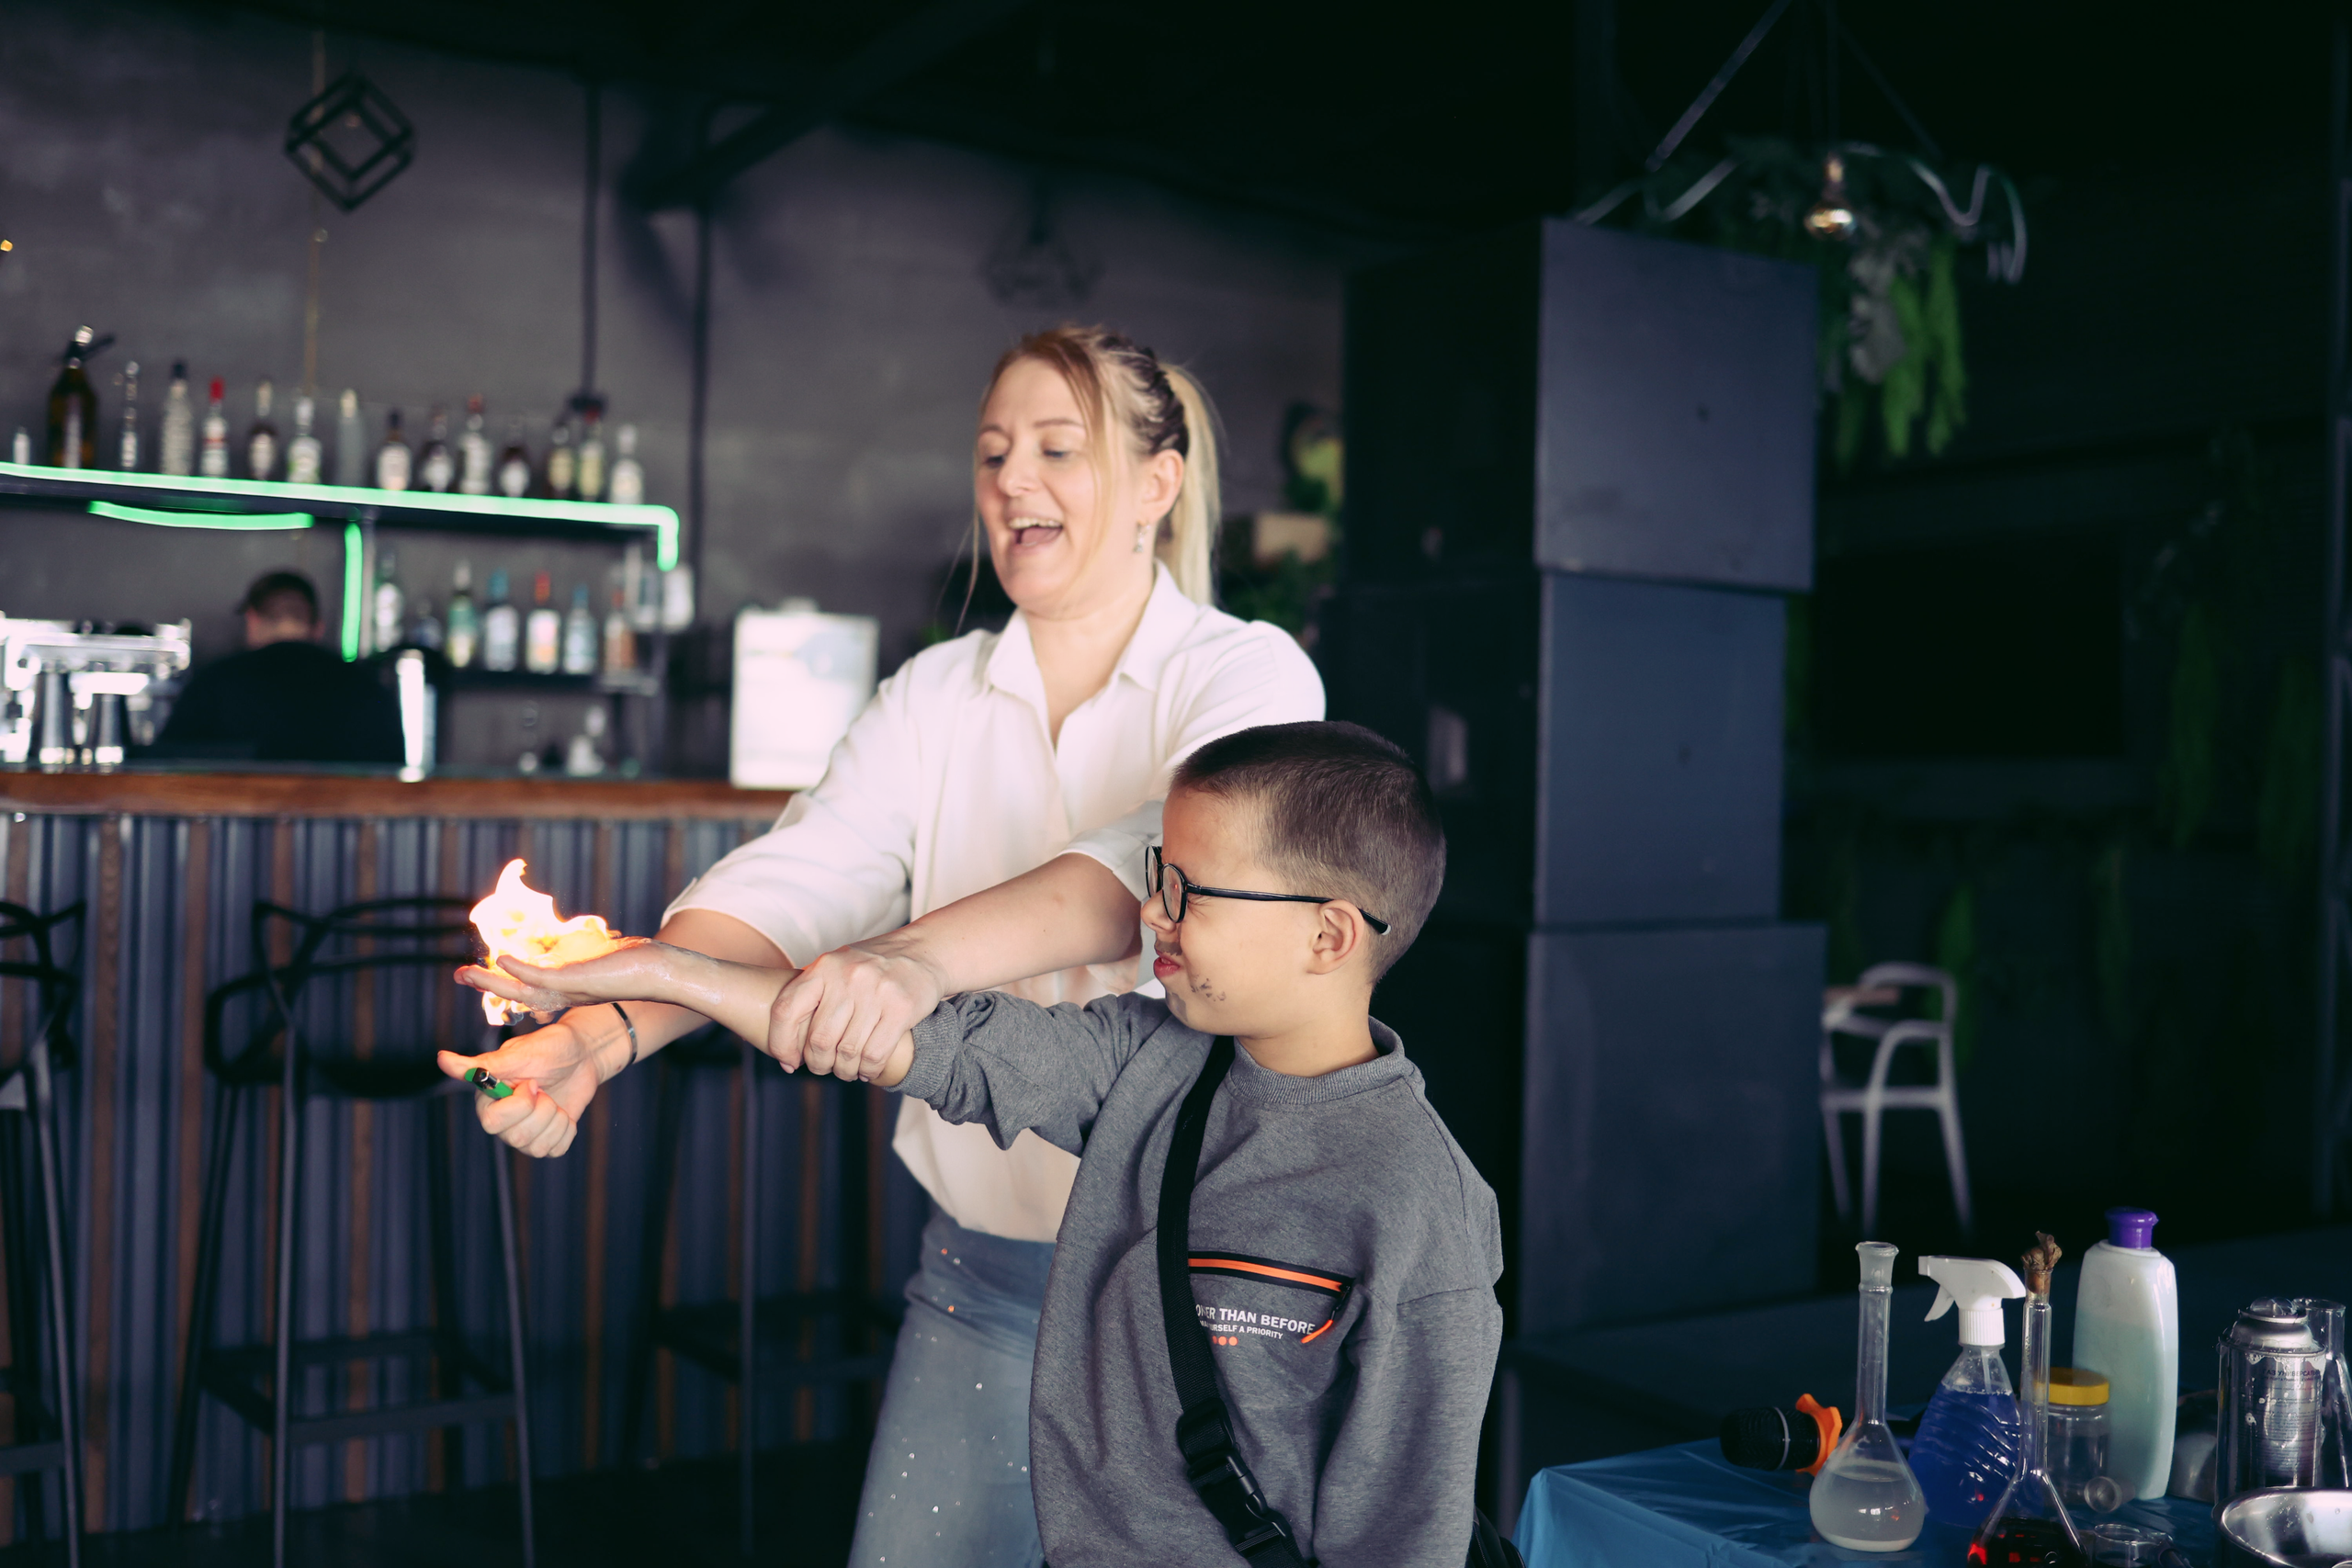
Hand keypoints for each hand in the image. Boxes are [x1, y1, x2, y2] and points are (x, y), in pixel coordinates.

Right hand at [435, 1012, 617, 1158]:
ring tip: (554, 1099)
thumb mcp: (519, 1053)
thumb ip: (482, 1064)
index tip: (533, 1083)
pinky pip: (555, 1151)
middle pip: (516, 1138)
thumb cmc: (549, 1048)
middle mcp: (503, 1120)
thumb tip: (441, 1058)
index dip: (519, 1106)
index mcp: (489, 1099)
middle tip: (544, 1089)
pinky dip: (566, 1130)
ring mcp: (524, 1132)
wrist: (583, 1054)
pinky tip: (563, 1112)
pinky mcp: (546, 1139)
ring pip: (537, 1148)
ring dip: (556, 1120)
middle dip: (541, 1112)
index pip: (492, 1123)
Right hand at [456, 937, 673, 1015]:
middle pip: (517, 993)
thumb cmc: (636, 960)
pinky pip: (543, 978)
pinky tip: (503, 959)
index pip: (528, 986)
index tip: (479, 971)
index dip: (503, 980)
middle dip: (487, 984)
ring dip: (493, 981)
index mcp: (568, 987)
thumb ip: (580, 946)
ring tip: (465, 974)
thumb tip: (570, 932)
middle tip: (459, 976)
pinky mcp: (578, 981)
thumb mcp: (600, 951)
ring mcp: (569, 989)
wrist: (661, 970)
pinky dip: (521, 970)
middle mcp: (564, 993)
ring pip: (522, 990)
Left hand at [769, 938, 945, 1080]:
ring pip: (848, 1052)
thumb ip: (812, 994)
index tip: (788, 1062)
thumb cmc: (871, 967)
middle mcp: (848, 977)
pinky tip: (867, 1069)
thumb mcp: (837, 967)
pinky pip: (874, 1054)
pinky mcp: (901, 1008)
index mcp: (824, 966)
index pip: (786, 1010)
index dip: (781, 1043)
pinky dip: (868, 1070)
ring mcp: (876, 992)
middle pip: (820, 1040)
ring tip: (848, 1071)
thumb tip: (785, 1043)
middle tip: (824, 1068)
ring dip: (845, 1071)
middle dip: (819, 1064)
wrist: (923, 952)